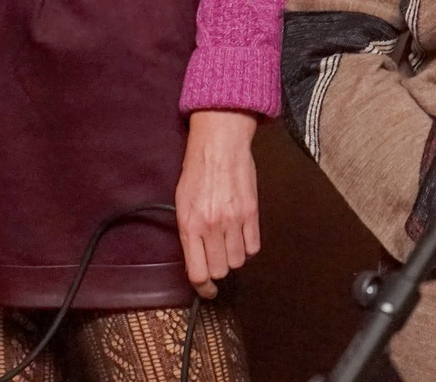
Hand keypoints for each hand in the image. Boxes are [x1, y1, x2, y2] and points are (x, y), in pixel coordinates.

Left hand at [175, 109, 260, 297]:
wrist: (219, 145)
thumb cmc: (197, 171)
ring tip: (229, 242)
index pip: (198, 273)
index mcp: (190, 225)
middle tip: (217, 258)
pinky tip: (242, 235)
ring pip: (238, 261)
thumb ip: (189, 233)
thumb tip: (196, 260)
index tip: (207, 290)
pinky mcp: (252, 212)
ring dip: (234, 257)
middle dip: (218, 269)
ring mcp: (233, 220)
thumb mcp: (181, 204)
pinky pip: (254, 246)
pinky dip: (248, 246)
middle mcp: (212, 226)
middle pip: (220, 270)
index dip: (203, 288)